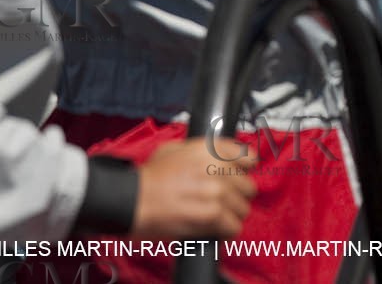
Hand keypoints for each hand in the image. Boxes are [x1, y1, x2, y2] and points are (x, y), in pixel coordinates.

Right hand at [130, 138, 256, 238]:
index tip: (237, 178)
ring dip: (231, 215)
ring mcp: (217, 190)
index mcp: (212, 149)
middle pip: (248, 187)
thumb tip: (218, 154)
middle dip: (236, 196)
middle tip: (222, 202)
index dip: (243, 170)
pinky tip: (216, 230)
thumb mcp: (175, 148)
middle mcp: (218, 167)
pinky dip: (226, 232)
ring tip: (217, 218)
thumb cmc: (148, 177)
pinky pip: (233, 226)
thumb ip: (202, 150)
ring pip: (243, 208)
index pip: (249, 158)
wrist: (132, 199)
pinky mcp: (212, 214)